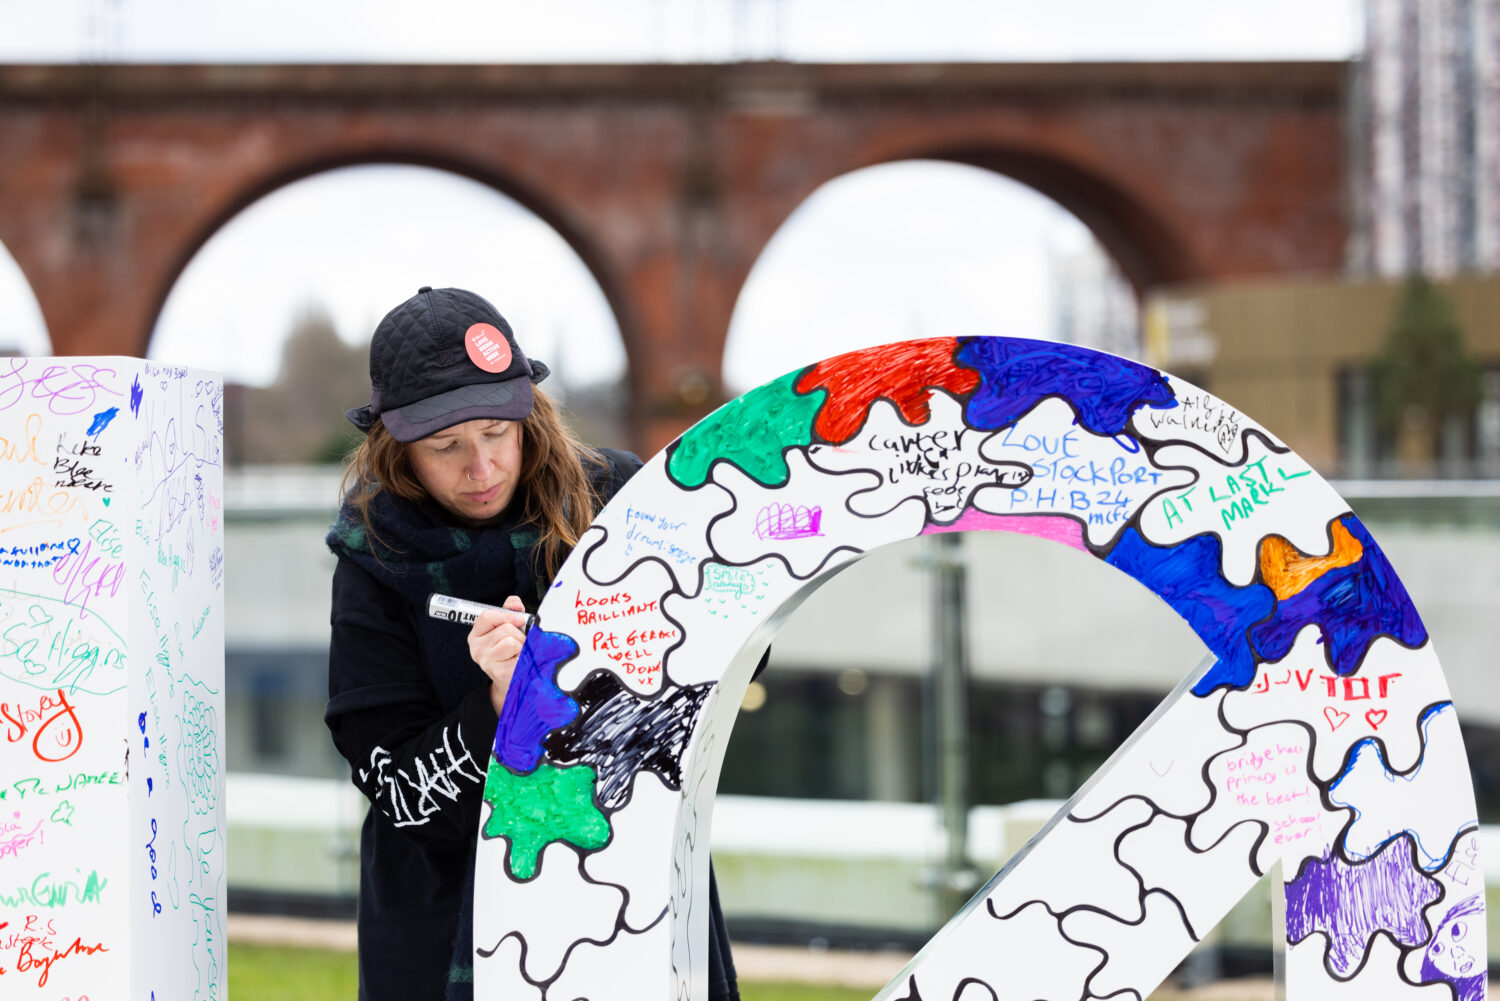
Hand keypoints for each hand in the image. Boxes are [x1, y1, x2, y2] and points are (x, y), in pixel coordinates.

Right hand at [469, 595, 528, 715]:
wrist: (509, 679)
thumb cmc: (509, 650)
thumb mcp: (507, 627)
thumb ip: (510, 611)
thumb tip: (515, 604)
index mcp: (476, 634)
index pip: (487, 616)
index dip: (507, 615)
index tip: (519, 620)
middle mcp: (477, 648)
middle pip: (505, 629)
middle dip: (519, 634)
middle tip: (519, 643)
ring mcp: (486, 661)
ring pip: (512, 642)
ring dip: (521, 646)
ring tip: (518, 652)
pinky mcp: (498, 673)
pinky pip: (518, 657)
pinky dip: (523, 658)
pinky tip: (518, 662)